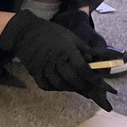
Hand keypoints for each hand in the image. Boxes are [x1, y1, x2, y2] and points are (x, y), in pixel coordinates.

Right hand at [0, 9, 115, 109]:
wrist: (26, 32)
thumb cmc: (52, 33)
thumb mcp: (71, 37)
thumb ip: (86, 49)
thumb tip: (100, 58)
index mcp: (67, 51)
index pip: (83, 69)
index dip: (93, 78)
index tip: (100, 83)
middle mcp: (56, 61)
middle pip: (73, 80)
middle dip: (85, 88)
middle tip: (94, 94)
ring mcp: (44, 68)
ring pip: (61, 85)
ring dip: (72, 89)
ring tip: (80, 90)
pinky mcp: (35, 72)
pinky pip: (47, 86)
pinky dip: (56, 88)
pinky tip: (63, 87)